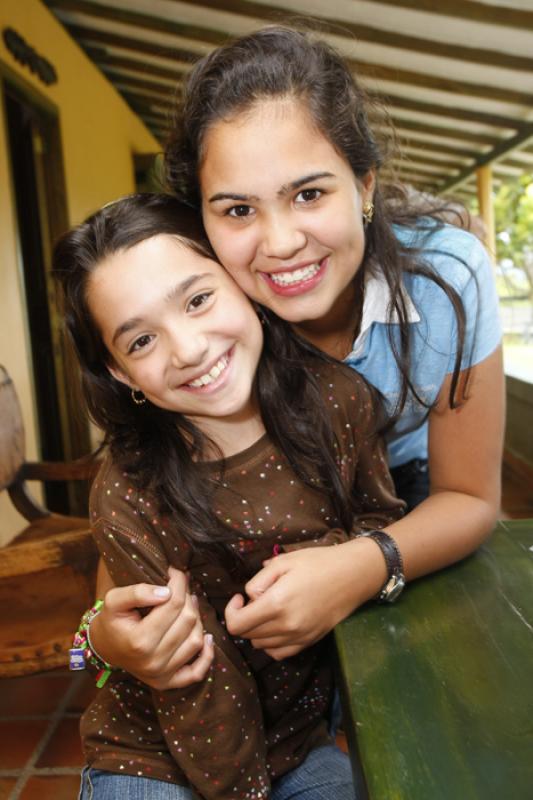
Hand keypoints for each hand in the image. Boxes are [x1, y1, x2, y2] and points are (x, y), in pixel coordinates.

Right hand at [91, 567, 213, 688]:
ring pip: (196, 640)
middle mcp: (153, 661)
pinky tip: (207, 637)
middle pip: (187, 620)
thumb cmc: (111, 621)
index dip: (178, 583)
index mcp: (139, 640)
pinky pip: (197, 672)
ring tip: (188, 606)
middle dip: (187, 598)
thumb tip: (166, 592)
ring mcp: (162, 674)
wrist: (105, 648)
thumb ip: (137, 592)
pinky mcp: (168, 682)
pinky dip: (207, 655)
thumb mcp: (114, 600)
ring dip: (197, 619)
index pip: (173, 604)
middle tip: (181, 588)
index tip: (175, 573)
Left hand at [225, 544, 368, 659]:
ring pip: (261, 645)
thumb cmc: (318, 563)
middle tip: (256, 599)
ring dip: (256, 630)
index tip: (239, 597)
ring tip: (267, 610)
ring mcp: (299, 637)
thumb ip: (259, 580)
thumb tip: (250, 597)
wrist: (353, 575)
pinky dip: (271, 643)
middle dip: (244, 617)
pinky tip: (277, 625)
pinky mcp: (309, 642)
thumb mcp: (284, 561)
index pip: (237, 624)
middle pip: (247, 635)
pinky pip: (279, 653)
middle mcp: (286, 626)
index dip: (231, 611)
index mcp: (277, 603)